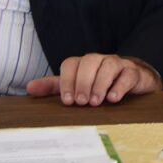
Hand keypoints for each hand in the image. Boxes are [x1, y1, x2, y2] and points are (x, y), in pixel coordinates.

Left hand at [26, 53, 162, 105]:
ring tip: (96, 102)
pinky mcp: (133, 72)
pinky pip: (127, 74)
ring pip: (108, 66)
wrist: (132, 82)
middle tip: (81, 102)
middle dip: (83, 82)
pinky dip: (120, 86)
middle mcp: (99, 60)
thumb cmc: (99, 86)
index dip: (67, 81)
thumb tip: (29, 88)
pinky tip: (113, 98)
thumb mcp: (76, 87)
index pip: (71, 64)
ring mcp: (117, 64)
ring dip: (100, 84)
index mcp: (82, 63)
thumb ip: (55, 87)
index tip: (67, 101)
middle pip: (89, 62)